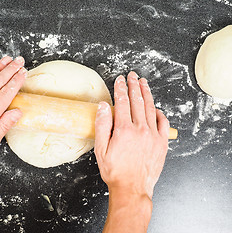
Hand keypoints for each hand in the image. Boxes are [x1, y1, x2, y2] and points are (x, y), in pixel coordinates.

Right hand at [94, 71, 168, 198]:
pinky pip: (163, 122)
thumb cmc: (115, 171)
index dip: (120, 88)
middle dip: (134, 86)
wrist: (132, 188)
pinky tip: (156, 107)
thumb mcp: (101, 149)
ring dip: (147, 93)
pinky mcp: (162, 142)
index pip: (122, 102)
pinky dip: (160, 112)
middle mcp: (140, 129)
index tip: (120, 79)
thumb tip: (104, 106)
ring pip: (151, 108)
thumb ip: (102, 125)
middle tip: (132, 75)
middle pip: (137, 101)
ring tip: (143, 83)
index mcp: (124, 129)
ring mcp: (153, 135)